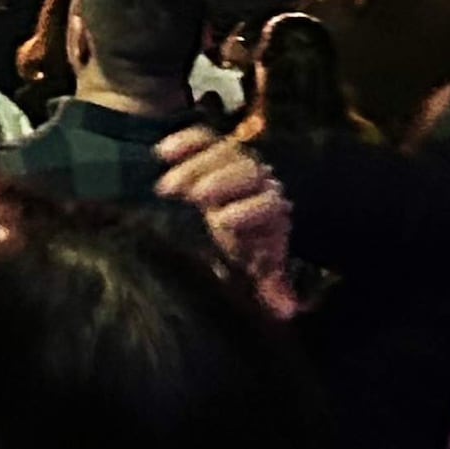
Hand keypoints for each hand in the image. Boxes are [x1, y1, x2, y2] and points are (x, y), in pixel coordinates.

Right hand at [151, 122, 297, 315]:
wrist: (240, 213)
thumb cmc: (246, 247)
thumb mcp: (258, 269)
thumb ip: (270, 287)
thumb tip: (287, 312)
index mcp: (270, 210)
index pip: (267, 203)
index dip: (247, 210)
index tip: (220, 222)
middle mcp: (258, 179)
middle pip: (245, 170)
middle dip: (218, 180)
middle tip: (188, 195)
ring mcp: (235, 159)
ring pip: (222, 150)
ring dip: (194, 164)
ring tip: (166, 187)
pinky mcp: (213, 147)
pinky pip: (202, 136)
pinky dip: (183, 140)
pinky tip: (161, 153)